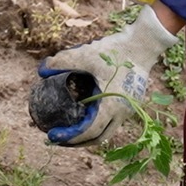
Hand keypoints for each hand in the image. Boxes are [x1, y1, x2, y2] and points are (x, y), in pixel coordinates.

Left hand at [37, 5, 179, 145]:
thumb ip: (62, 62)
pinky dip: (96, 123)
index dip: (70, 137)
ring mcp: (128, 109)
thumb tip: (42, 70)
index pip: (90, 132)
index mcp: (112, 106)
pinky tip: (82, 113)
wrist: (143, 43)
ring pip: (107, 131)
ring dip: (87, 134)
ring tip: (68, 129)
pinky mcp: (130, 103)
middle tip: (58, 138)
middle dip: (77, 142)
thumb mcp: (85, 54)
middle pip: (99, 138)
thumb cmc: (115, 50)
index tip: (52, 135)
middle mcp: (122, 112)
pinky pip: (111, 120)